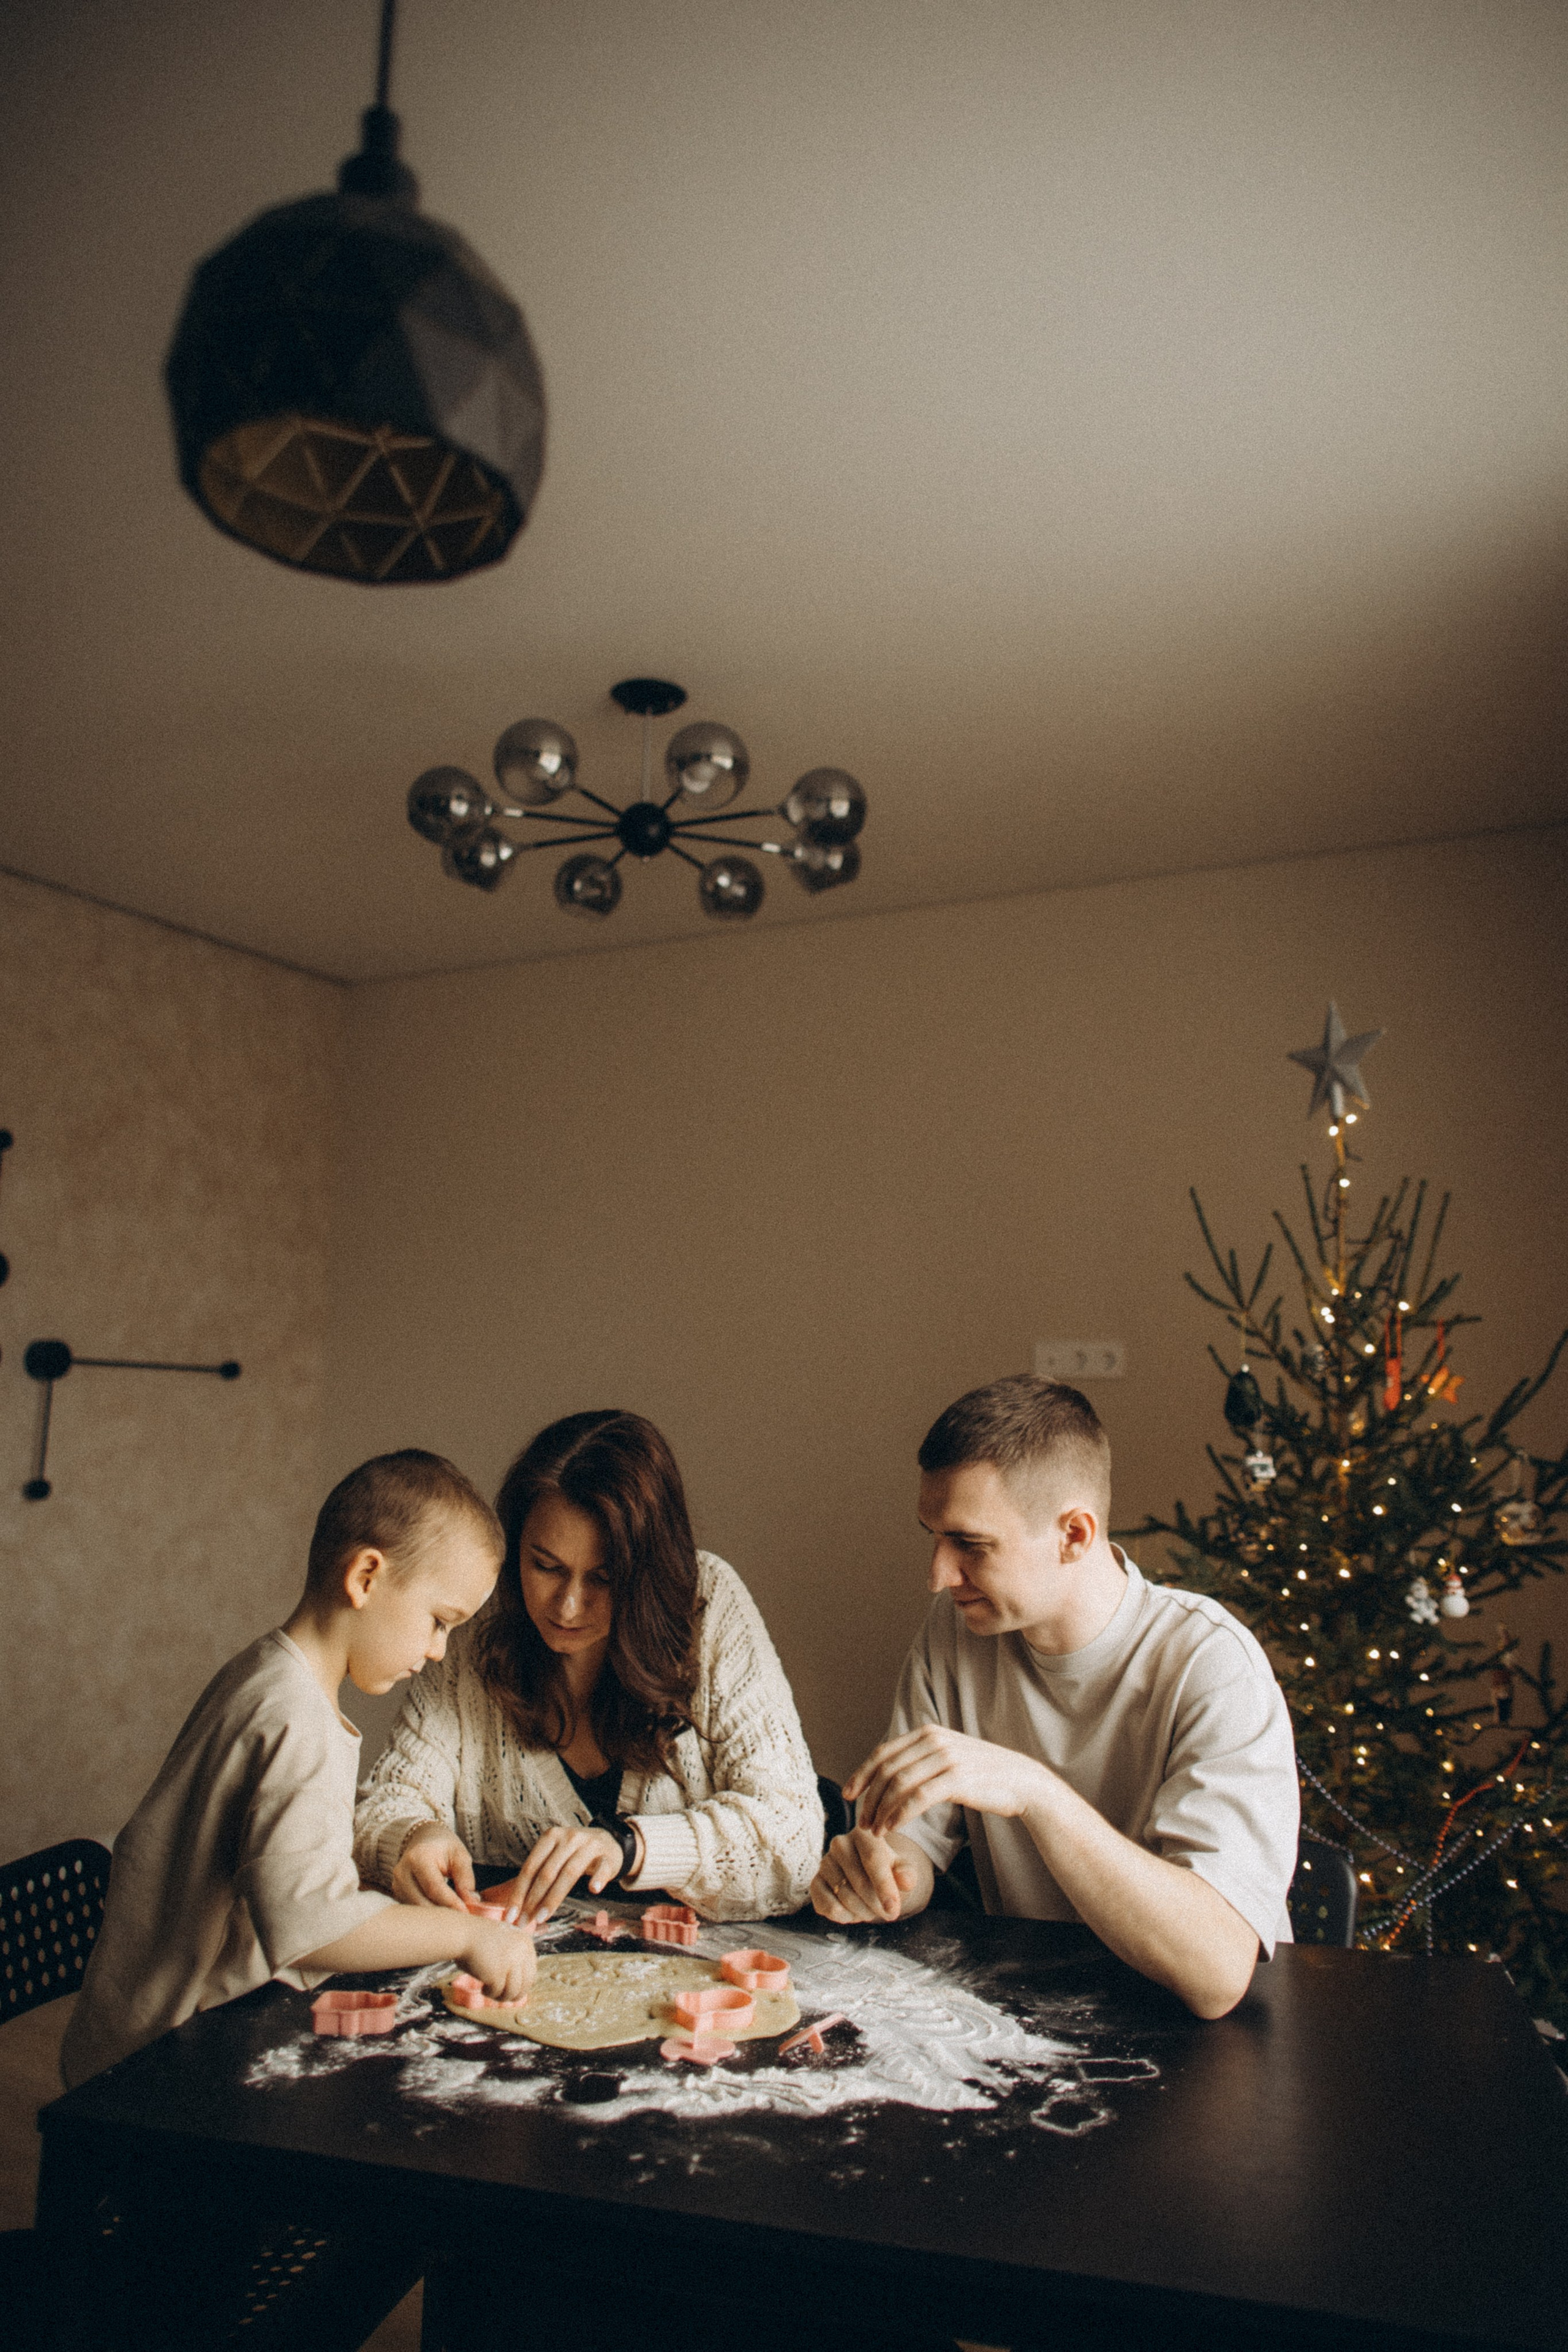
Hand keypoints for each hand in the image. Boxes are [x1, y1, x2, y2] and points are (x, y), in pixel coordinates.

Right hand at [393, 1824, 477, 1911]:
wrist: (423, 1839)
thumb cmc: (444, 1847)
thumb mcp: (460, 1855)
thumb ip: (466, 1878)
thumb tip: (471, 1903)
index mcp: (418, 1857)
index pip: (434, 1887)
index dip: (450, 1903)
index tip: (466, 1914)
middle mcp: (402, 1872)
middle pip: (422, 1902)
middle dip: (444, 1914)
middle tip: (463, 1919)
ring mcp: (397, 1885)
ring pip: (417, 1910)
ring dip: (436, 1917)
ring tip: (455, 1918)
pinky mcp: (397, 1894)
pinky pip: (413, 1910)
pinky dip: (429, 1915)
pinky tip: (443, 1915)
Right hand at [459, 1918, 536, 2004]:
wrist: (463, 1934)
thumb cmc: (479, 1939)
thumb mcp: (504, 1943)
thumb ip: (515, 1958)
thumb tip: (520, 1987)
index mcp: (525, 1943)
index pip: (531, 1973)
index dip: (522, 1985)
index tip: (512, 1990)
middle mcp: (522, 1953)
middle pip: (525, 1984)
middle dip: (514, 1995)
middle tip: (502, 1997)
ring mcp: (511, 1963)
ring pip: (513, 1992)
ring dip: (501, 1997)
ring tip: (490, 1992)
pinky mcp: (497, 1974)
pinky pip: (497, 1993)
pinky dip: (490, 1993)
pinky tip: (482, 1988)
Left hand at [494, 1826, 622, 1925]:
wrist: (607, 1841)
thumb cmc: (574, 1853)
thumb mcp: (554, 1855)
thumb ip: (538, 1874)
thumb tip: (516, 1907)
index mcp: (551, 1837)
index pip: (531, 1867)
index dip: (519, 1892)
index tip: (510, 1915)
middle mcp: (568, 1838)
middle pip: (547, 1872)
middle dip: (533, 1900)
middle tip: (524, 1921)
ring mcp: (589, 1846)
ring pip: (569, 1873)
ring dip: (554, 1898)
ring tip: (542, 1918)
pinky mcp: (607, 1856)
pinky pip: (602, 1868)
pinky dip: (598, 1878)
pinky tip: (592, 1889)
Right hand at [810, 1827, 917, 1923]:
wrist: (867, 1875)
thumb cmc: (887, 1870)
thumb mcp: (901, 1869)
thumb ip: (906, 1874)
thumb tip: (906, 1880)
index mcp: (863, 1834)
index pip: (873, 1860)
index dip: (884, 1887)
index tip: (893, 1909)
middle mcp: (839, 1843)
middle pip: (859, 1881)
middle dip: (877, 1904)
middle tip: (888, 1913)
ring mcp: (824, 1863)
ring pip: (845, 1897)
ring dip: (863, 1912)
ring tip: (871, 1909)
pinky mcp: (815, 1882)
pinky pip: (828, 1907)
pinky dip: (845, 1917)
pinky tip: (854, 1911)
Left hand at [845, 1726, 1047, 1836]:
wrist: (1021, 1781)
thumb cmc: (981, 1775)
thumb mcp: (947, 1757)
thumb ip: (920, 1760)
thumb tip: (887, 1775)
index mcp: (927, 1733)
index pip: (883, 1753)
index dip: (861, 1774)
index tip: (848, 1794)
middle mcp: (934, 1740)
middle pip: (886, 1769)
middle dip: (869, 1797)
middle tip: (862, 1821)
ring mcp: (946, 1757)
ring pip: (898, 1784)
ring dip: (882, 1810)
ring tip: (875, 1830)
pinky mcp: (957, 1778)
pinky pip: (918, 1797)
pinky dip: (900, 1813)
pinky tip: (893, 1827)